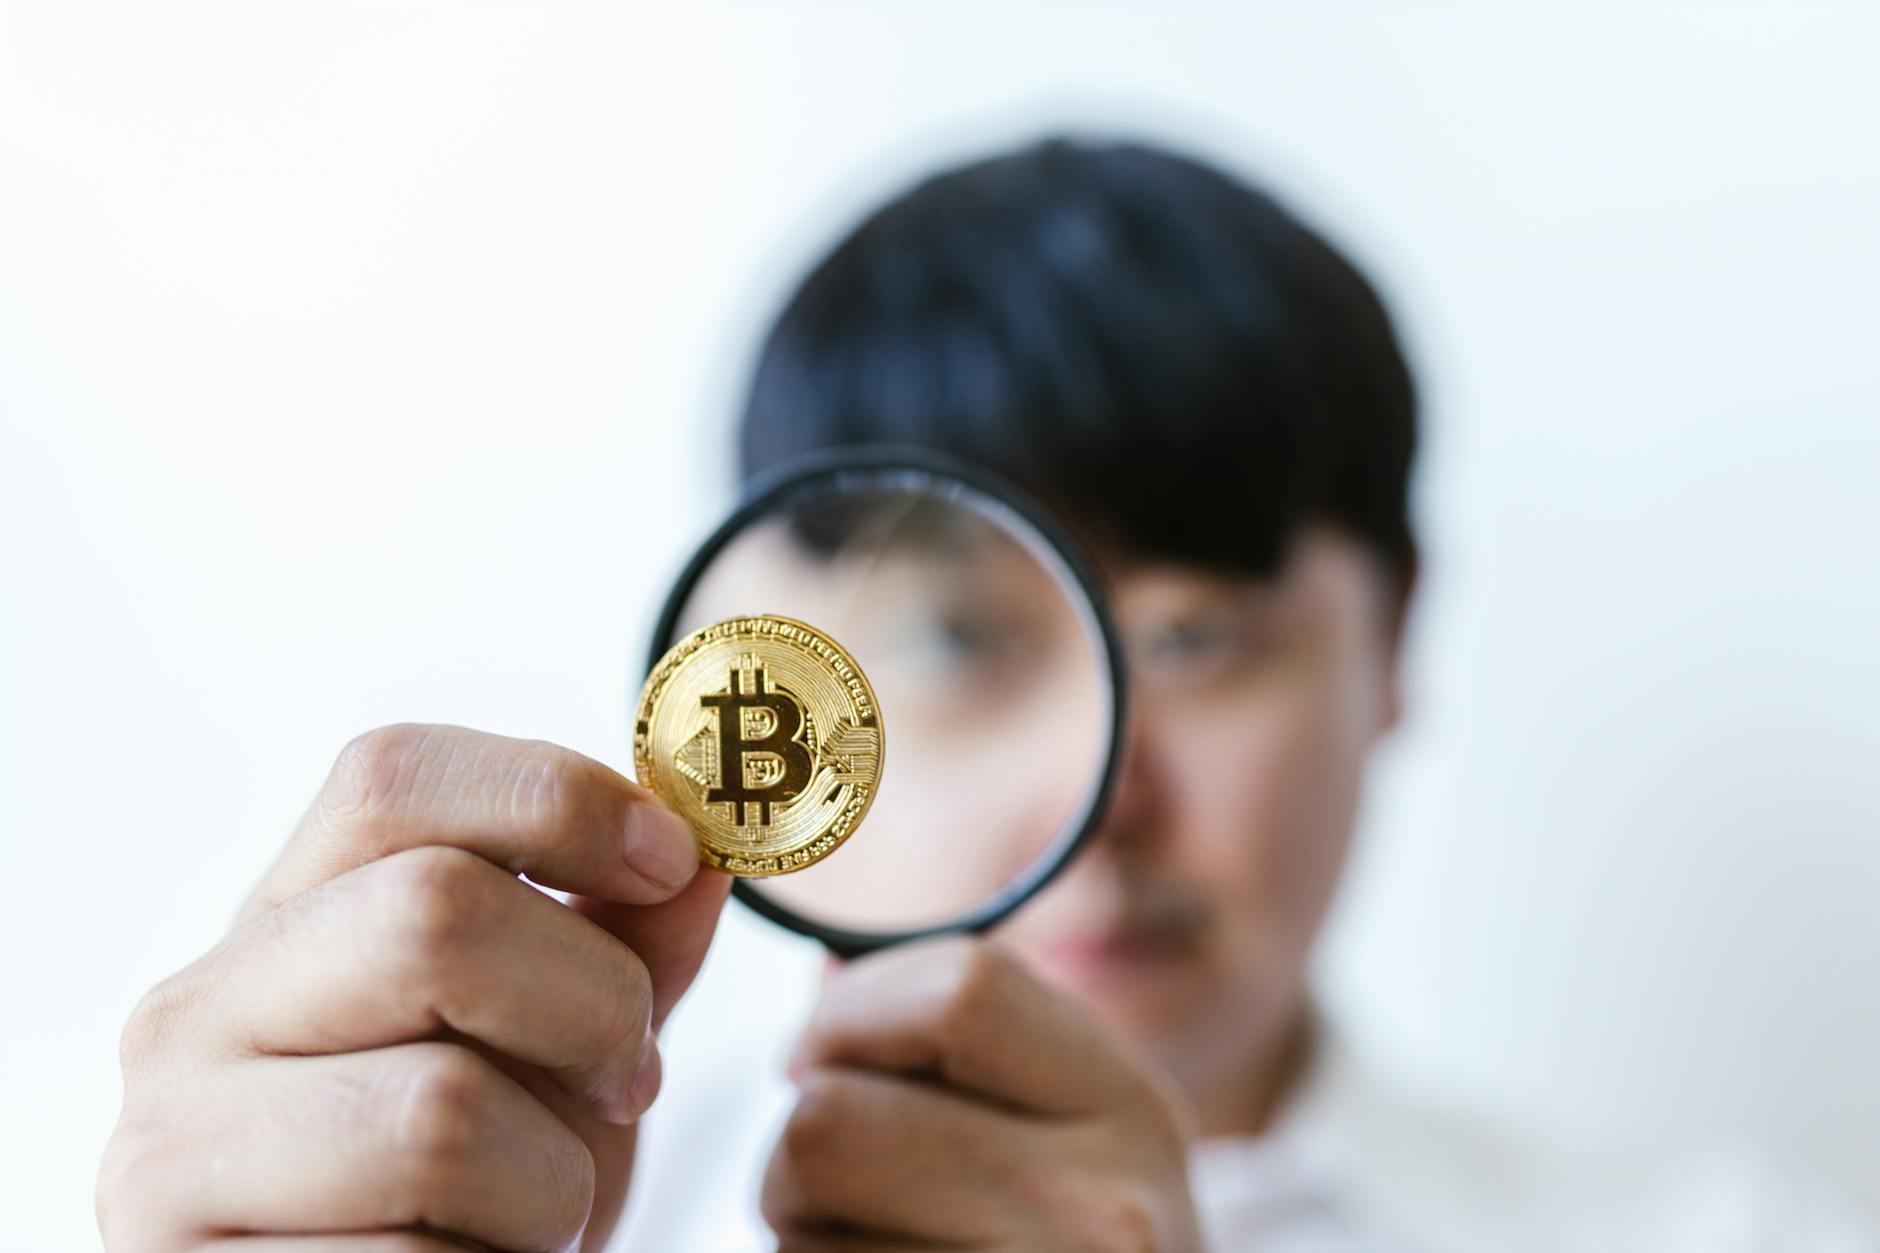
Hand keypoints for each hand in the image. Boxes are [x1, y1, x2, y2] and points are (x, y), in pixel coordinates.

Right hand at [97, 722, 730, 1251]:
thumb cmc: (479, 1185)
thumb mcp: (555, 1050)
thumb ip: (620, 947)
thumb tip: (700, 859)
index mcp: (281, 920)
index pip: (390, 777)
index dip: (558, 798)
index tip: (673, 862)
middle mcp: (196, 1013)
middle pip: (430, 914)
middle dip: (592, 1003)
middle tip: (629, 1082)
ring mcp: (173, 1155)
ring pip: (439, 1109)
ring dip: (553, 1181)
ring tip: (538, 1212)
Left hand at [764, 937, 1203, 1252]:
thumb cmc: (1065, 1237)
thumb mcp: (1066, 1123)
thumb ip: (958, 1032)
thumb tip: (822, 969)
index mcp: (1133, 1110)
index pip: (959, 987)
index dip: (851, 1010)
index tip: (823, 1050)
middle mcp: (1107, 1217)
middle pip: (829, 1119)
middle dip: (798, 1144)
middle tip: (833, 1182)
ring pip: (794, 1223)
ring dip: (797, 1233)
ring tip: (875, 1246)